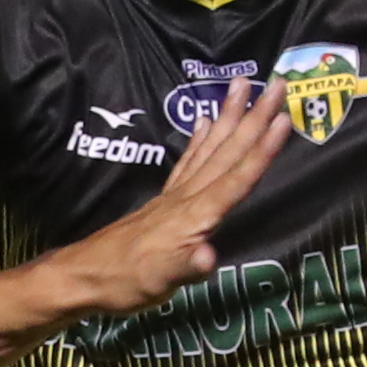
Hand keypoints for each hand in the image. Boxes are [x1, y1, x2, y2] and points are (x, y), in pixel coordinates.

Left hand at [11, 63, 283, 329]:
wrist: (83, 277)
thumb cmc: (124, 283)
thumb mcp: (159, 282)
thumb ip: (186, 268)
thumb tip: (208, 256)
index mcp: (194, 216)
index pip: (236, 178)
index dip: (262, 151)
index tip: (283, 119)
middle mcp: (187, 197)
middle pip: (228, 152)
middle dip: (254, 118)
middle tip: (276, 83)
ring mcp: (174, 196)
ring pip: (209, 148)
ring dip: (228, 116)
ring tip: (241, 84)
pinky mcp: (164, 200)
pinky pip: (187, 161)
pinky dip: (199, 138)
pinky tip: (204, 120)